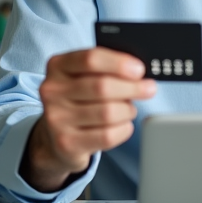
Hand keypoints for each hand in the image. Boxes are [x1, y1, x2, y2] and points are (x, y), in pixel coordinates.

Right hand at [20, 47, 155, 192]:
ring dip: (127, 110)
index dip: (119, 63)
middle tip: (149, 89)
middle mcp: (52, 91)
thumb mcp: (84, 77)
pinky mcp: (66, 143)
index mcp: (57, 66)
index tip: (139, 70)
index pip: (90, 59)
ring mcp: (56, 118)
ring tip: (129, 109)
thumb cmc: (79, 100)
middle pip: (102, 86)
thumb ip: (106, 69)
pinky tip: (123, 125)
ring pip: (108, 112)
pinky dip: (123, 129)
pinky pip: (107, 135)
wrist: (56, 137)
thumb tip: (138, 72)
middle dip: (132, 87)